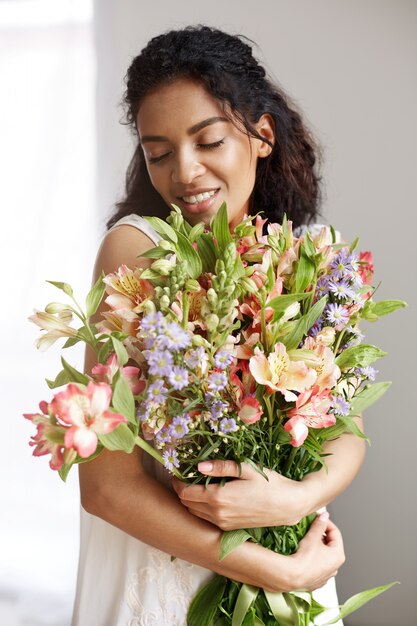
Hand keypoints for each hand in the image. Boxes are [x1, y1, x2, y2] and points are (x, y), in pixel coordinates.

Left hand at [172, 460, 307, 529]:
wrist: (289, 505)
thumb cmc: (270, 483)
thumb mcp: (246, 469)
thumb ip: (221, 467)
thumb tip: (198, 466)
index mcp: (219, 497)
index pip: (185, 493)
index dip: (178, 482)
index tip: (178, 471)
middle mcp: (217, 514)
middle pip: (187, 504)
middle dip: (182, 490)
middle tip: (184, 476)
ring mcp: (223, 523)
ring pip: (195, 513)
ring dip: (190, 501)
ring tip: (195, 485)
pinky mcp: (229, 528)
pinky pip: (206, 519)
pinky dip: (201, 509)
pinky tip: (209, 496)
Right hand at [287, 512, 344, 591]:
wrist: (292, 576)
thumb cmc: (305, 557)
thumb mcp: (312, 537)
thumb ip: (320, 524)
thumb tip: (325, 515)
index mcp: (338, 555)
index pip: (335, 533)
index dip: (326, 523)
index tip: (318, 518)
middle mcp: (335, 567)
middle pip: (330, 545)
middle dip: (321, 535)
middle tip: (311, 529)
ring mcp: (326, 576)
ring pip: (324, 556)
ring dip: (317, 547)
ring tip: (307, 541)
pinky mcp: (317, 581)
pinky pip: (317, 566)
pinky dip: (313, 559)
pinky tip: (304, 555)